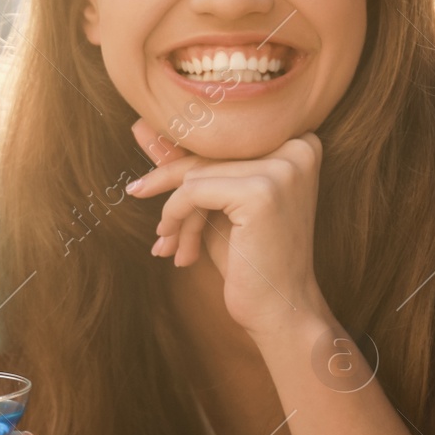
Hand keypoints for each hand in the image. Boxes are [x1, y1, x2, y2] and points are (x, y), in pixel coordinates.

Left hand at [124, 119, 330, 342]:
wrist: (279, 309)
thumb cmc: (249, 257)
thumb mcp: (215, 204)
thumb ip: (185, 163)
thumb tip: (141, 125)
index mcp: (298, 143)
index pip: (220, 141)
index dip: (181, 164)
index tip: (146, 181)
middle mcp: (298, 147)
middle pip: (208, 153)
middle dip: (169, 184)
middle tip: (136, 194)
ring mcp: (283, 167)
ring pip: (196, 174)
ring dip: (175, 214)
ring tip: (172, 247)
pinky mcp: (262, 190)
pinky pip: (192, 191)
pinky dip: (176, 219)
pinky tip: (179, 252)